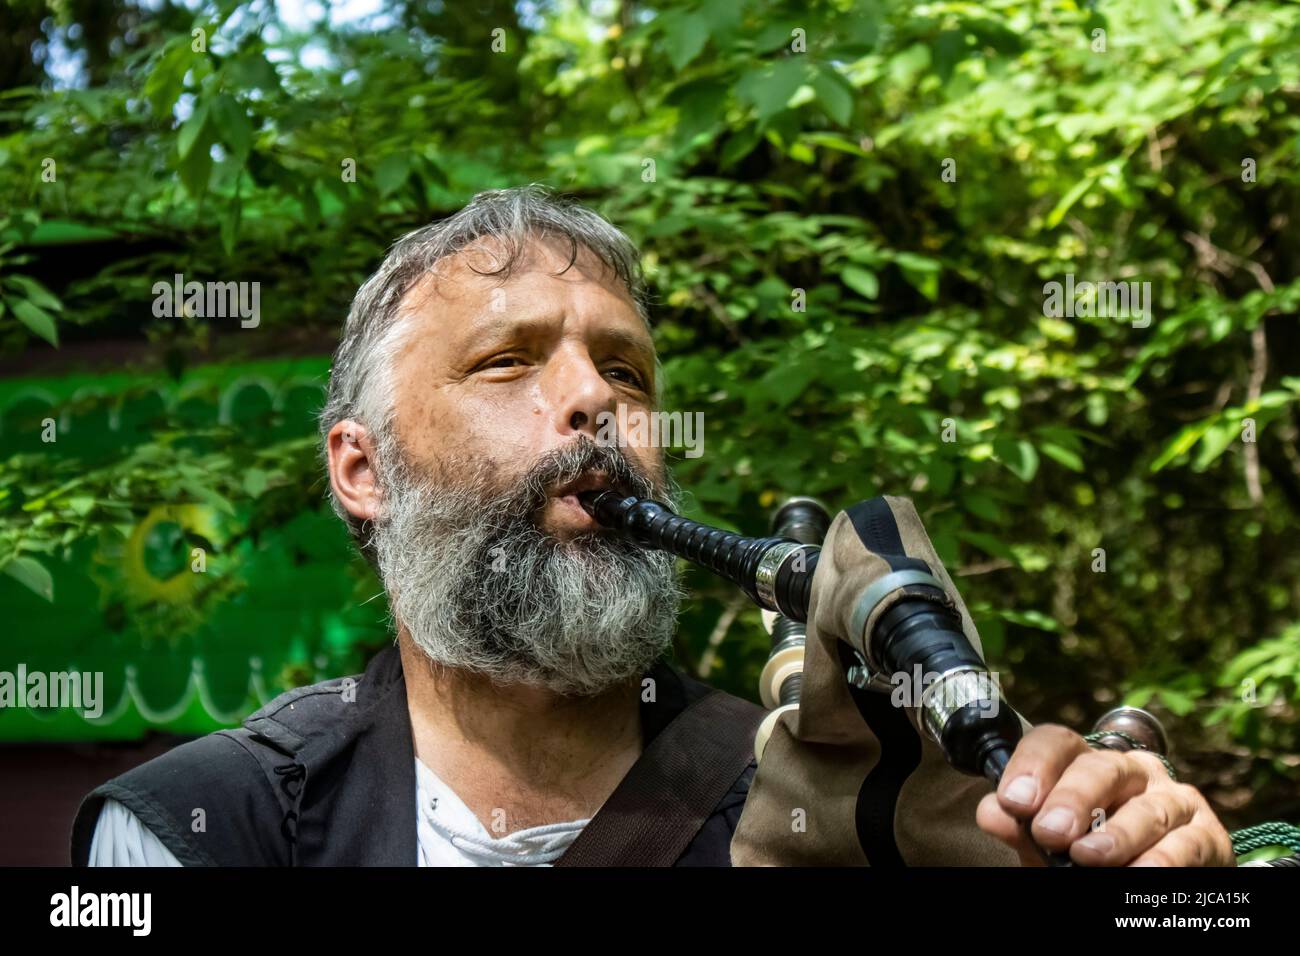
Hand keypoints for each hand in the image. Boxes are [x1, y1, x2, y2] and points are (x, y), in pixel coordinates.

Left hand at [975, 724, 1235, 865]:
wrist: (1154, 882)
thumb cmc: (1092, 857)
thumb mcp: (1050, 844)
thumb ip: (1023, 828)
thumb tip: (992, 812)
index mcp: (1086, 764)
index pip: (1058, 742)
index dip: (1034, 765)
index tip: (1013, 801)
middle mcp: (1133, 772)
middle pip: (1102, 767)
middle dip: (1074, 799)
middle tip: (1050, 832)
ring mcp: (1173, 799)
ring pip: (1148, 807)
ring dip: (1117, 834)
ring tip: (1088, 858)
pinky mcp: (1207, 835)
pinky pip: (1187, 842)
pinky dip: (1163, 859)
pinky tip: (1139, 873)